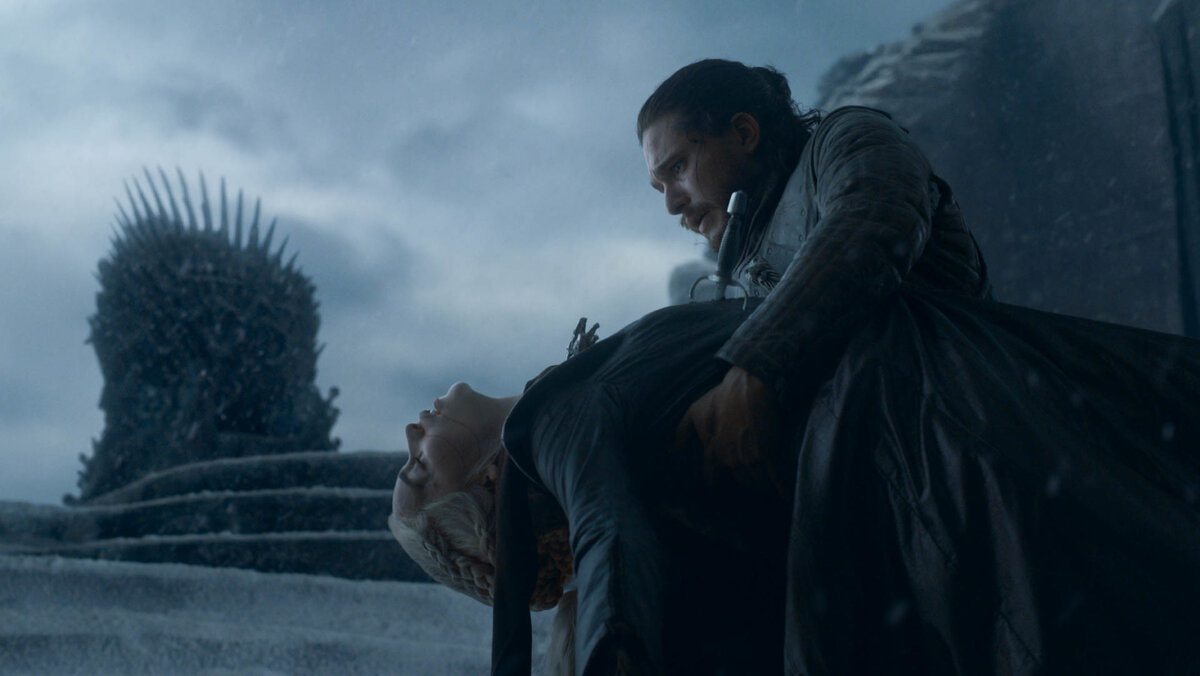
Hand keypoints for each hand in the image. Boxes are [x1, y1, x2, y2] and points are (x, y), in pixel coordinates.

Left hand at [674, 366, 784, 495]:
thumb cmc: (721, 397)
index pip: (712, 478)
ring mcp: (749, 459)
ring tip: (766, 483)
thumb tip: (672, 450)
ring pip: (756, 484)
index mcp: (712, 452)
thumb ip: (682, 432)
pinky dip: (779, 487)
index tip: (723, 480)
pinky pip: (774, 480)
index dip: (718, 480)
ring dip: (761, 485)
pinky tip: (783, 492)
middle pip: (740, 482)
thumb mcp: (695, 412)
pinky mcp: (768, 455)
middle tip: (752, 476)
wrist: (749, 386)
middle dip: (745, 480)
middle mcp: (729, 460)